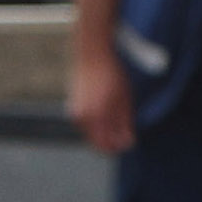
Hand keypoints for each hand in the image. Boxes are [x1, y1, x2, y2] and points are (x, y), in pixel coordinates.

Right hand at [70, 40, 136, 154]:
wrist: (92, 54)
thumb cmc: (112, 74)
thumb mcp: (125, 99)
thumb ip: (125, 122)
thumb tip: (128, 141)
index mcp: (97, 116)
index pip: (106, 145)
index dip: (119, 147)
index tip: (129, 141)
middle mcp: (82, 117)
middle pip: (96, 142)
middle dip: (111, 142)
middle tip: (124, 134)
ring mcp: (75, 112)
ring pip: (90, 134)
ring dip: (103, 133)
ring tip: (117, 120)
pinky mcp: (72, 107)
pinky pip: (85, 124)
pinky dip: (96, 124)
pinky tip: (106, 113)